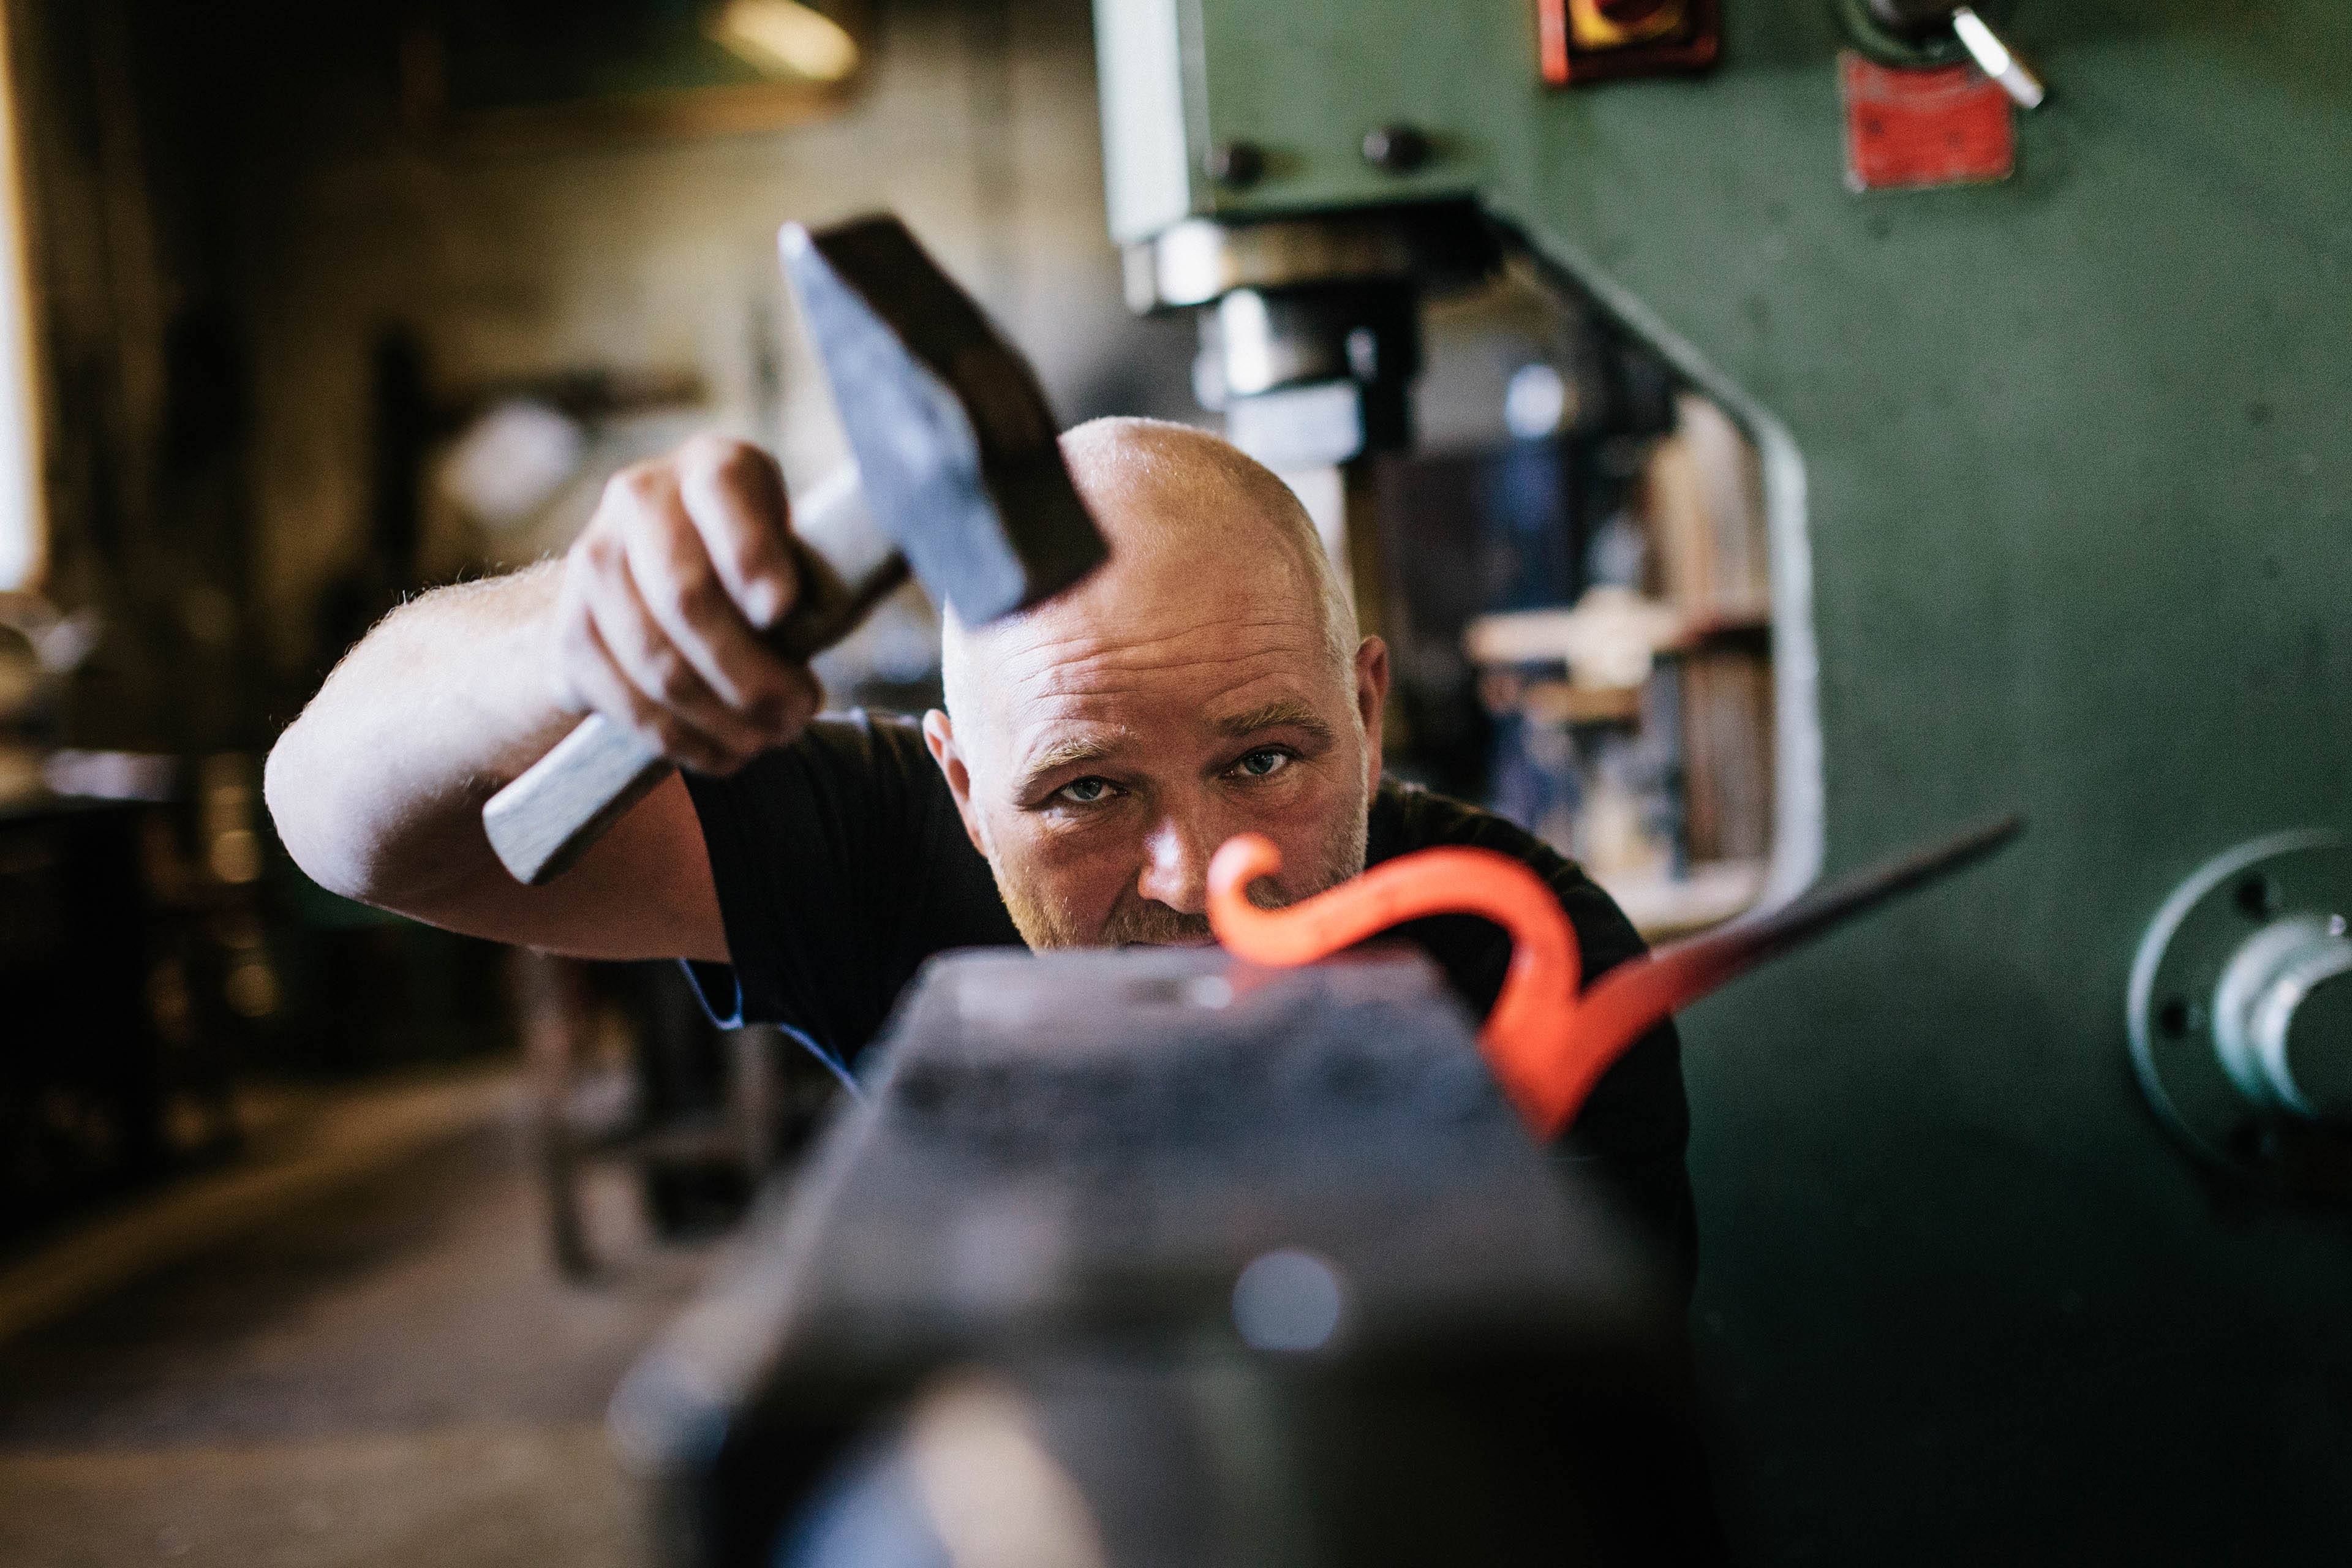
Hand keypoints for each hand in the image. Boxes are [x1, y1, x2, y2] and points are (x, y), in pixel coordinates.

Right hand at [549, 435, 822, 772]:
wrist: (651, 582)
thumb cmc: (752, 572)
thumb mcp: (794, 552)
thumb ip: (803, 580)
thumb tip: (792, 630)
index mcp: (711, 467)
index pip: (725, 497)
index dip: (750, 557)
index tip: (780, 613)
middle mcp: (640, 498)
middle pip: (686, 599)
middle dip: (751, 673)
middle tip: (800, 712)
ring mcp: (591, 563)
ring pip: (657, 663)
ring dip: (722, 718)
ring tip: (770, 738)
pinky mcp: (568, 632)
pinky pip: (624, 702)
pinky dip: (682, 741)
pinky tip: (723, 754)